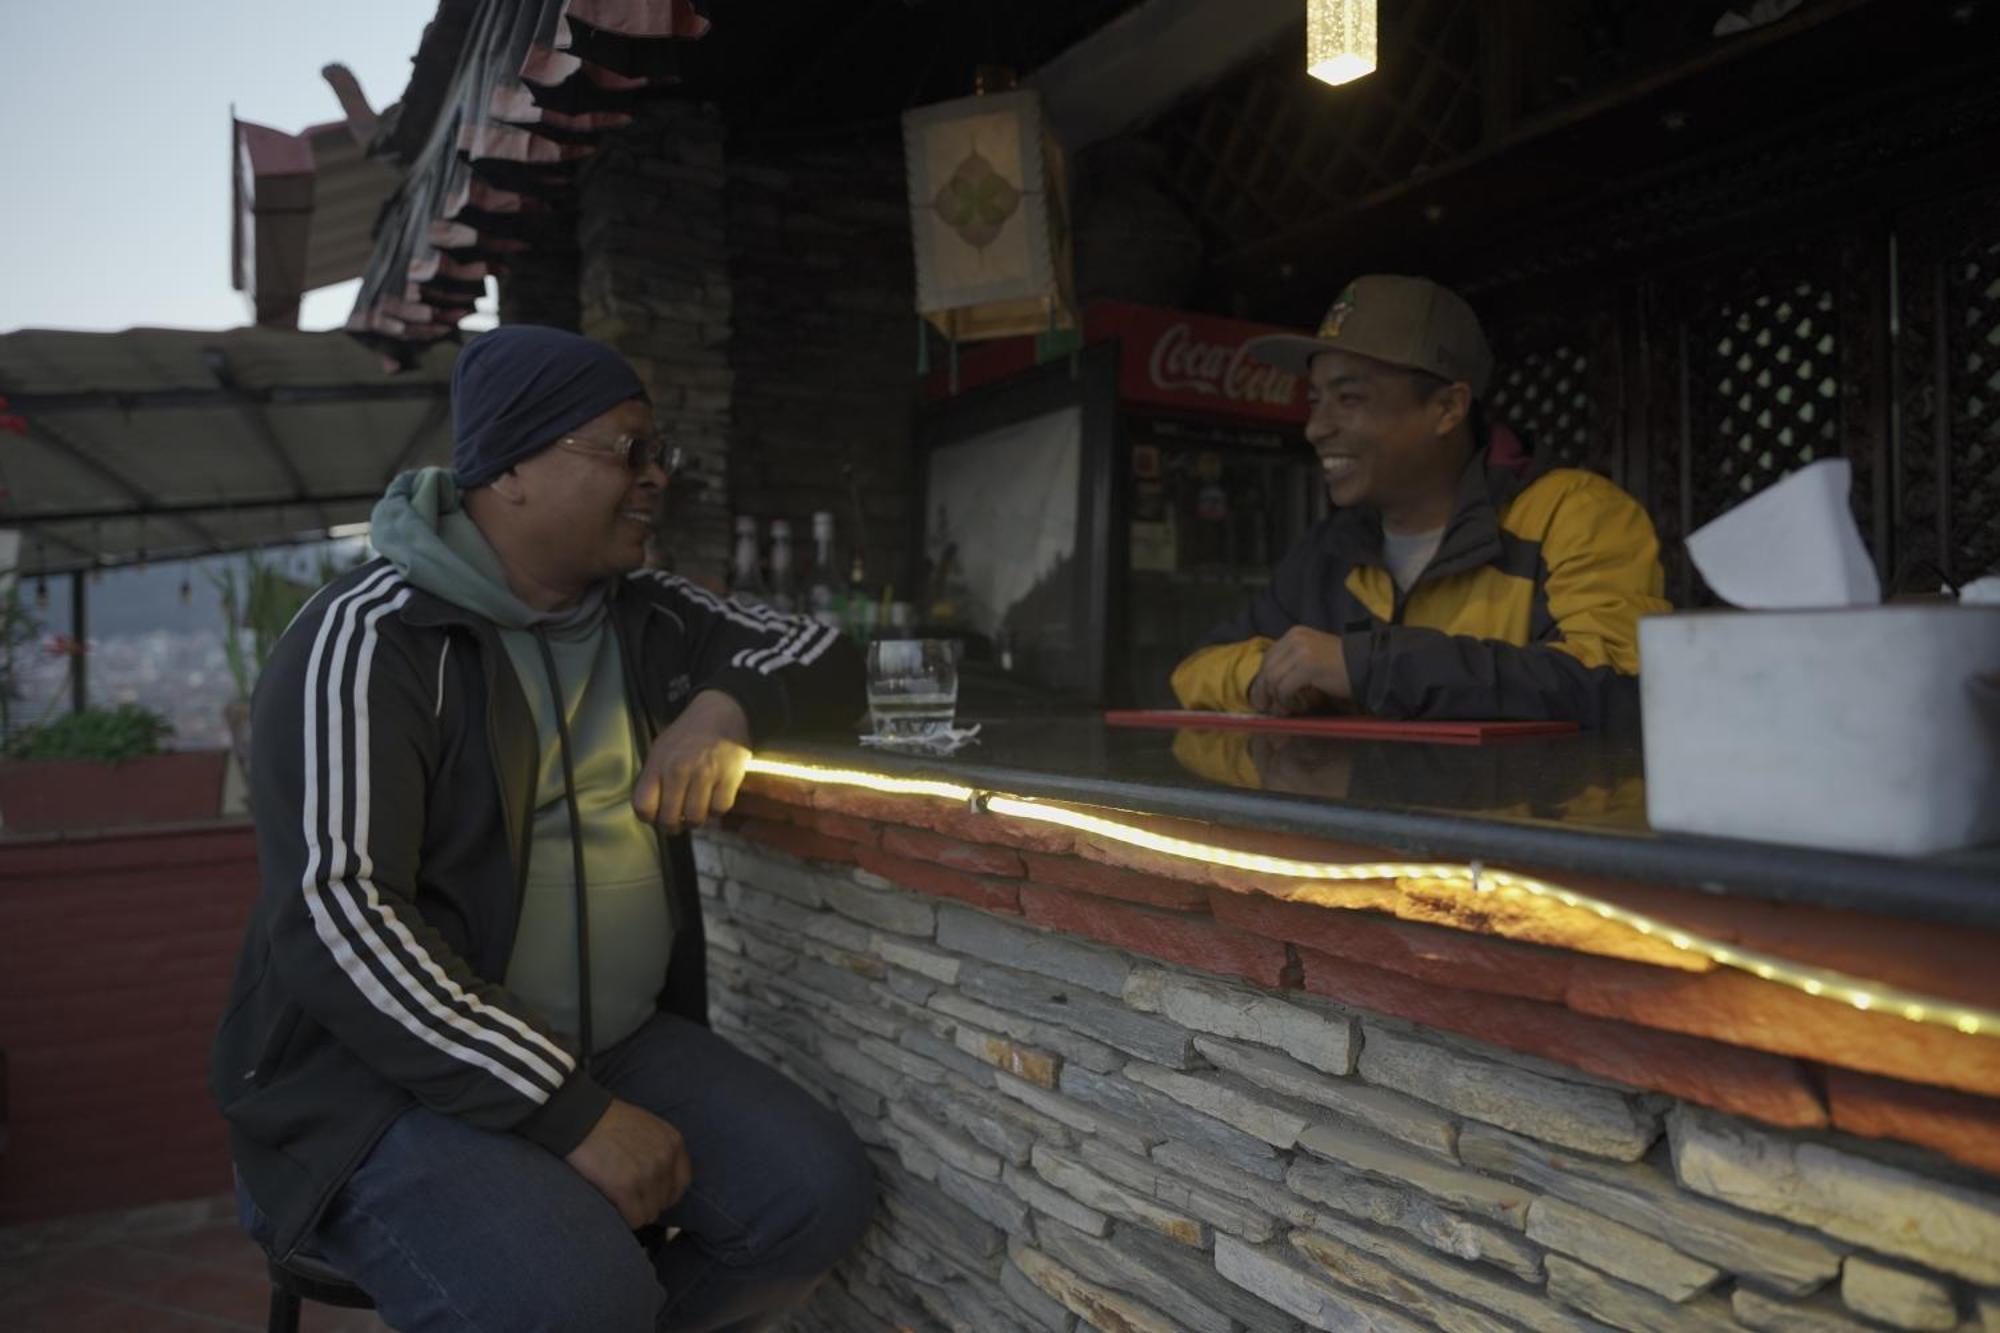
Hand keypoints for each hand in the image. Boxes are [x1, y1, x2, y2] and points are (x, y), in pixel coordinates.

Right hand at [565, 1098, 691, 1228]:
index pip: (682, 1184)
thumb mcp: (648, 1127)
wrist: (578, 1117)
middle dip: (647, 1203)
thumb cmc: (608, 1122)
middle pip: (665, 1201)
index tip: (647, 1194)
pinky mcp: (625, 1187)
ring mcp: (647, 1173)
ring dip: (635, 1212)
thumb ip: (660, 1150)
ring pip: (650, 1213)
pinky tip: (613, 1208)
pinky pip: (634, 1219)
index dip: (664, 1193)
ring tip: (618, 1201)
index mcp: (673, 1142)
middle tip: (627, 1198)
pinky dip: (624, 1220)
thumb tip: (663, 1181)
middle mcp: (666, 1158)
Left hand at [633, 690, 750, 832]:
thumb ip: (654, 778)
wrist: (722, 711)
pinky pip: (719, 810)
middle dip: (673, 825)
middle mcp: (679, 770)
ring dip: (696, 819)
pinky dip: (717, 809)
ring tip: (697, 809)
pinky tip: (715, 797)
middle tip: (679, 820)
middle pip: (669, 819)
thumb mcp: (661, 749)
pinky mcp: (729, 776)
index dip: (649, 818)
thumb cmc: (689, 734)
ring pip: (695, 818)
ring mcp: (705, 774)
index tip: (656, 816)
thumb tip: (650, 811)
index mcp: (658, 763)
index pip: (643, 806)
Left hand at [1248, 627, 1352, 715]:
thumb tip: (1267, 684)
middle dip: (1264, 691)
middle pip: (1267, 669)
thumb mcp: (1311, 655)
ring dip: (1276, 699)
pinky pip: (1284, 688)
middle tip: (1268, 708)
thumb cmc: (1341, 665)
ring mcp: (1300, 651)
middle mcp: (1295, 639)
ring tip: (1284, 710)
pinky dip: (1286, 701)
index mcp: (1294, 634)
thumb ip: (1291, 662)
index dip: (1262, 680)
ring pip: (1273, 679)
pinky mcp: (1307, 666)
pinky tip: (1296, 707)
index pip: (1268, 658)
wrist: (1367, 665)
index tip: (1263, 697)